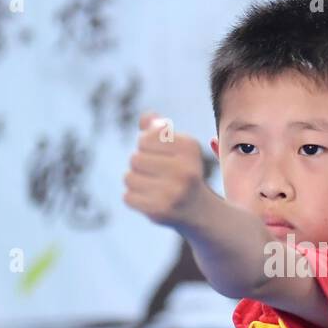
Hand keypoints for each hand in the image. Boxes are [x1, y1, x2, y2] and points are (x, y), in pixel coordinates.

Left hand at [123, 112, 210, 227]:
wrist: (198, 210)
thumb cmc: (183, 171)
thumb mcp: (177, 147)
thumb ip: (159, 130)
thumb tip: (147, 116)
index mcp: (189, 147)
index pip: (145, 138)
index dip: (146, 146)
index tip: (161, 156)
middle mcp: (185, 169)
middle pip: (134, 158)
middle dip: (141, 166)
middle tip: (158, 175)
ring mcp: (174, 192)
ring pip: (128, 178)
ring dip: (136, 182)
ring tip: (154, 187)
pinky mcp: (161, 210)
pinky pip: (128, 197)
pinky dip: (134, 198)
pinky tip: (151, 200)